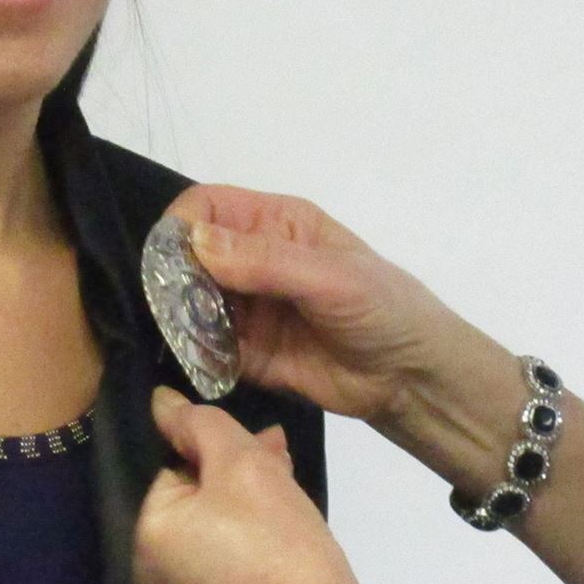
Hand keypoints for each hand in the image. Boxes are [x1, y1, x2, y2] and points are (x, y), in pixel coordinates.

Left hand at [134, 387, 397, 583]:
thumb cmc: (281, 547)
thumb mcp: (245, 466)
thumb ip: (200, 425)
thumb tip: (161, 401)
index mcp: (140, 534)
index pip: (173, 465)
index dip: (219, 449)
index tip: (264, 446)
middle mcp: (142, 571)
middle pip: (191, 497)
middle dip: (237, 474)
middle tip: (283, 462)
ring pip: (210, 527)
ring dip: (248, 502)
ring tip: (292, 490)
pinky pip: (221, 561)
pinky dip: (249, 542)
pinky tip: (286, 532)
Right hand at [165, 185, 463, 431]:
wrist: (411, 376)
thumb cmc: (383, 309)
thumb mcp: (330, 277)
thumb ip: (265, 261)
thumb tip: (195, 241)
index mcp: (275, 223)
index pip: (207, 207)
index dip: (182, 227)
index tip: (171, 262)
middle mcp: (252, 260)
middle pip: (188, 256)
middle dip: (175, 279)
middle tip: (179, 308)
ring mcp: (247, 308)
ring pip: (189, 303)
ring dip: (181, 319)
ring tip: (193, 337)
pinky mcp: (245, 353)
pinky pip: (205, 349)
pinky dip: (197, 354)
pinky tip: (205, 361)